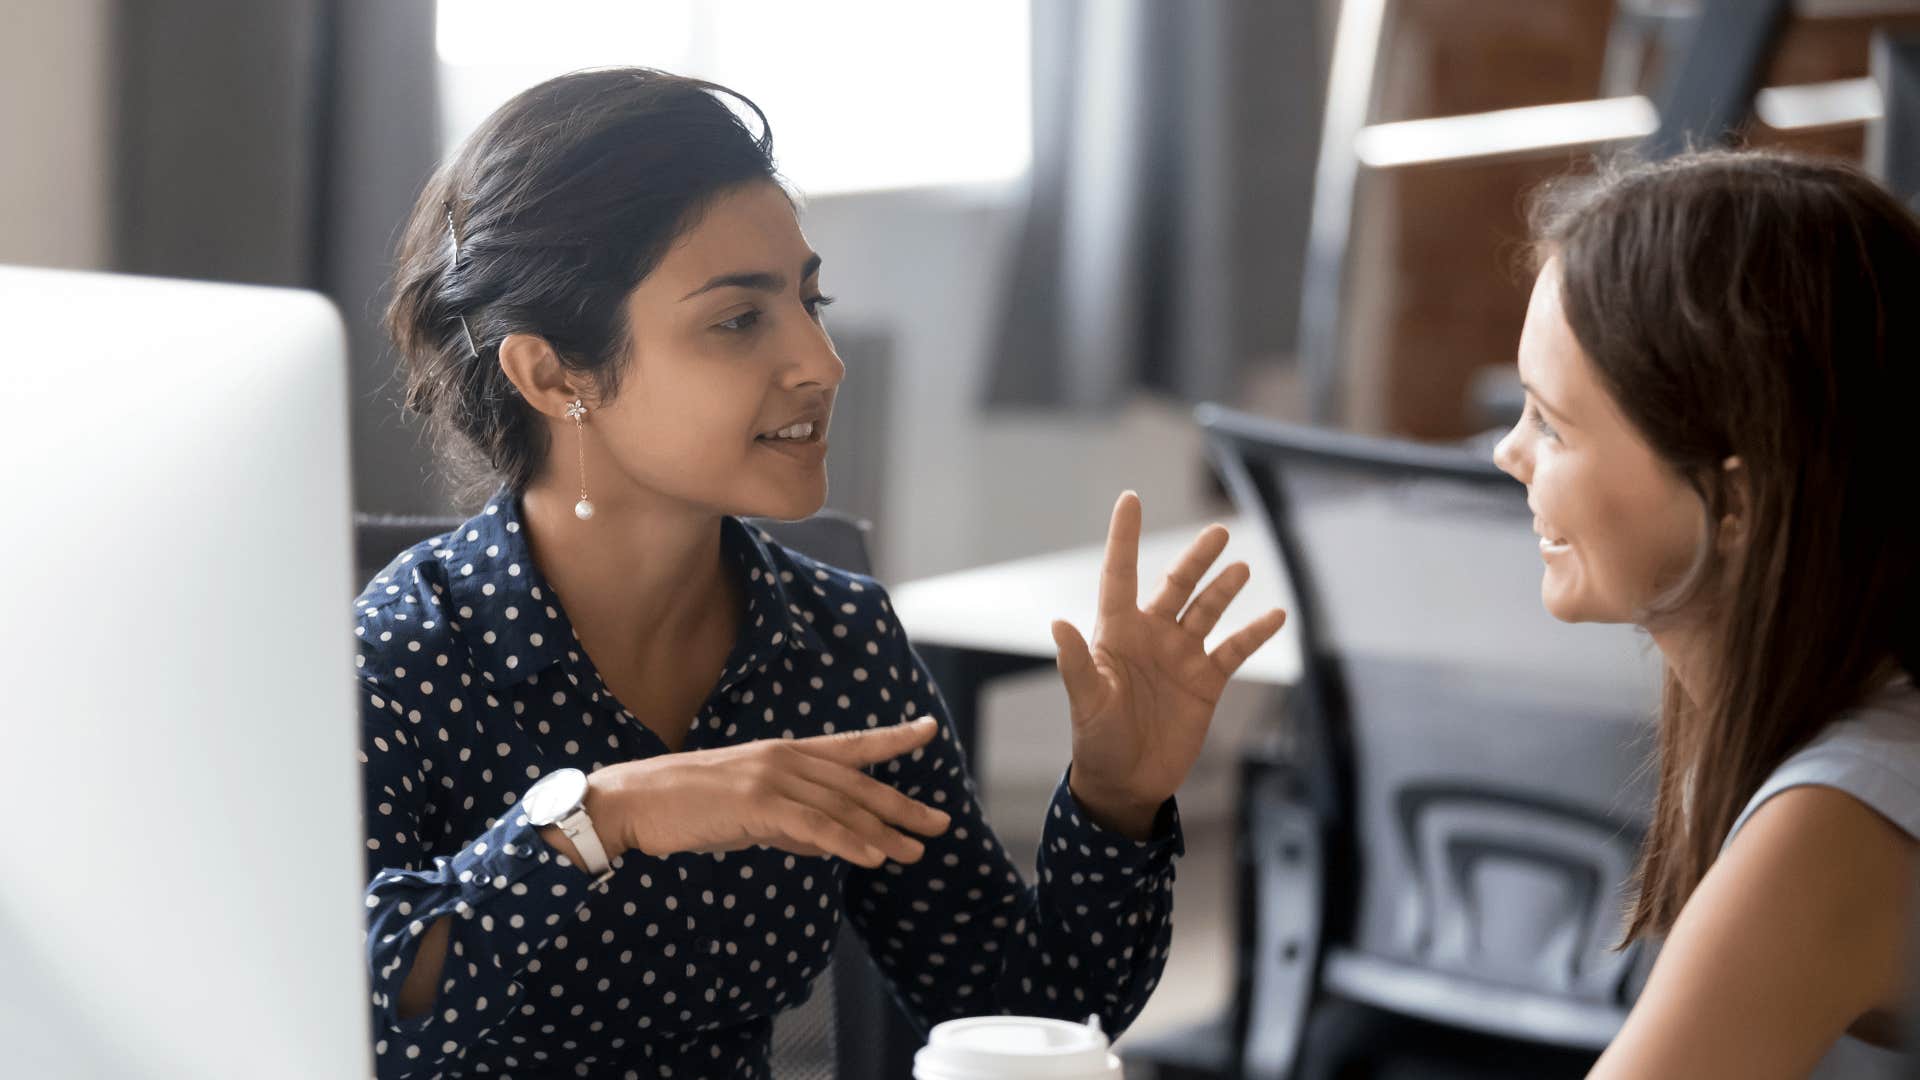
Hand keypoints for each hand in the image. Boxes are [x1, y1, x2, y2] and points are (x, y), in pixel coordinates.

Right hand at [581, 718, 951, 868]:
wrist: (633, 802)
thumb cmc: (686, 807)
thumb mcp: (748, 811)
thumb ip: (789, 821)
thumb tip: (825, 841)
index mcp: (782, 753)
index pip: (849, 745)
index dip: (891, 739)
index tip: (928, 730)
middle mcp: (784, 758)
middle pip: (856, 783)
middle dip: (902, 806)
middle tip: (940, 823)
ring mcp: (771, 777)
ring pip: (841, 807)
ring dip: (883, 832)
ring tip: (915, 852)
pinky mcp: (756, 803)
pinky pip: (813, 827)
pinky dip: (847, 842)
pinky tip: (872, 857)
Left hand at [1052, 492, 1286, 834]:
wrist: (1127, 783)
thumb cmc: (1097, 740)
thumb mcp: (1086, 702)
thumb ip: (1077, 664)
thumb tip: (1059, 624)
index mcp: (1117, 633)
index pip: (1120, 574)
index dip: (1124, 537)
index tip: (1131, 498)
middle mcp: (1151, 636)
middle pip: (1176, 585)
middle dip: (1196, 558)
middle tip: (1217, 531)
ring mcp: (1181, 656)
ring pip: (1207, 611)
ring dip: (1224, 589)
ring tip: (1242, 567)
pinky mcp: (1206, 682)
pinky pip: (1235, 649)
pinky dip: (1255, 633)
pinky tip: (1276, 615)